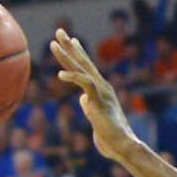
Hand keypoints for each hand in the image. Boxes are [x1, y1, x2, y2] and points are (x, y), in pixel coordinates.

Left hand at [49, 30, 139, 161]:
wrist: (123, 146)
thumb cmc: (111, 138)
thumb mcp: (96, 118)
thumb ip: (90, 107)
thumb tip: (83, 100)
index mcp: (102, 90)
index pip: (88, 68)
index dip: (78, 53)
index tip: (71, 40)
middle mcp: (102, 87)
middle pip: (84, 62)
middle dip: (70, 46)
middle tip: (59, 31)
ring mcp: (101, 92)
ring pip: (82, 68)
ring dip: (67, 55)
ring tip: (53, 44)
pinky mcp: (98, 100)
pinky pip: (85, 83)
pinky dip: (72, 76)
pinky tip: (60, 73)